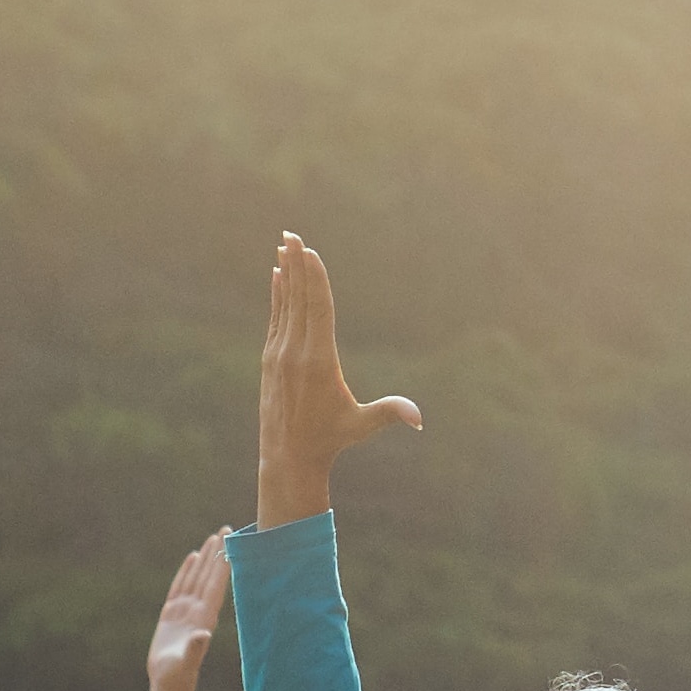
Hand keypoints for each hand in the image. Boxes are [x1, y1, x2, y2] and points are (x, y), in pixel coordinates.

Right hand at [141, 531, 230, 690]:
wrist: (169, 681)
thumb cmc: (178, 674)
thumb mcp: (186, 660)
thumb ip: (195, 647)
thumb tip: (203, 634)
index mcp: (205, 617)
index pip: (216, 584)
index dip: (223, 563)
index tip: (232, 543)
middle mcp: (198, 609)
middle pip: (209, 574)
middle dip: (218, 552)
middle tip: (226, 528)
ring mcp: (186, 610)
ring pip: (196, 577)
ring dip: (204, 558)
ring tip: (212, 537)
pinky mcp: (173, 613)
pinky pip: (180, 586)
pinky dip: (186, 571)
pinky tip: (192, 558)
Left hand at [257, 234, 421, 527]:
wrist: (287, 456)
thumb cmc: (330, 439)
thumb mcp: (362, 425)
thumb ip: (390, 413)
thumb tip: (420, 418)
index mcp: (318, 362)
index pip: (317, 310)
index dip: (314, 279)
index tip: (308, 252)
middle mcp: (295, 352)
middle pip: (297, 299)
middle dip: (295, 265)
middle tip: (291, 234)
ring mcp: (279, 354)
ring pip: (284, 304)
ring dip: (285, 273)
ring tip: (283, 245)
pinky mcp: (270, 359)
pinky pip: (276, 317)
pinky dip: (278, 295)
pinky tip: (277, 276)